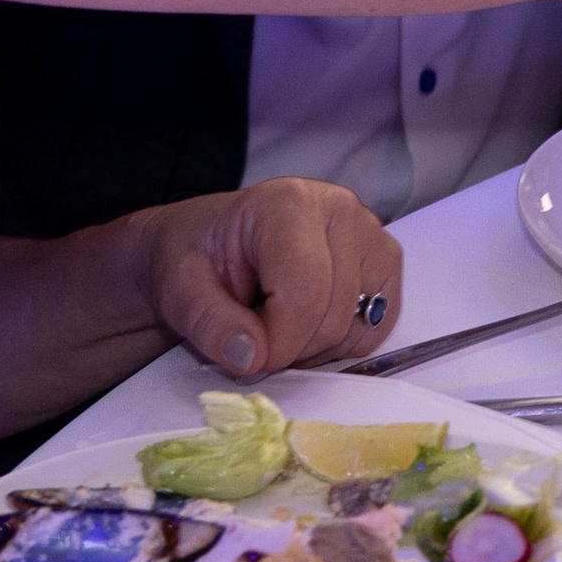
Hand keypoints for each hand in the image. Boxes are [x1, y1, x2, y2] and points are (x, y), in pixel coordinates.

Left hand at [127, 177, 400, 377]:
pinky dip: (342, 342)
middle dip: (290, 349)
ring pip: (359, 325)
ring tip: (277, 324)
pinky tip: (307, 325)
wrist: (211, 243)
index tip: (242, 357)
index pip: (304, 296)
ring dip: (314, 348)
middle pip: (333, 317)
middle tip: (253, 339)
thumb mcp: (178, 288)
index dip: (274, 346)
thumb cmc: (196, 259)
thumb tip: (251, 357)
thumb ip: (209, 322)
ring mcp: (370, 232)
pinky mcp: (384, 260)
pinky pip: (378, 325)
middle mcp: (342, 208)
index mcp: (290, 204)